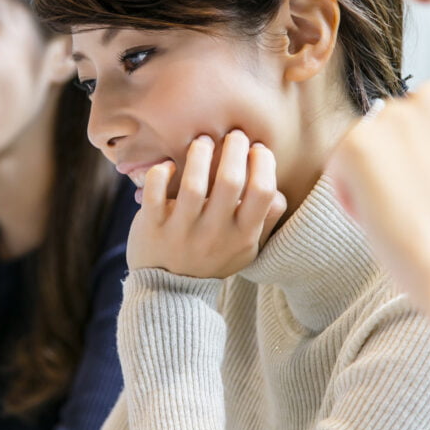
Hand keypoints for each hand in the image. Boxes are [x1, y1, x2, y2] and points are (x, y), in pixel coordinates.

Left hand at [126, 130, 286, 277]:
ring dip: (200, 154)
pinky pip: (155, 192)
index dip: (264, 163)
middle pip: (230, 181)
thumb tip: (277, 191)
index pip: (263, 192)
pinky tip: (168, 166)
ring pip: (193, 184)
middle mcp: (214, 233)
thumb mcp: (245, 248)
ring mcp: (182, 230)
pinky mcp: (152, 226)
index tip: (257, 149)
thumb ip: (264, 221)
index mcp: (242, 236)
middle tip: (233, 135)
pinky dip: (160, 173)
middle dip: (234, 148)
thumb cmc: (212, 259)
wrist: (169, 293)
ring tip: (203, 141)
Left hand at [328, 83, 429, 305]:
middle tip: (414, 203)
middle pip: (404, 125)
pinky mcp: (358, 144)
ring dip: (376, 172)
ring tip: (394, 215)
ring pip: (373, 142)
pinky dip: (348, 188)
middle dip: (404, 158)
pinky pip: (341, 161)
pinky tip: (370, 216)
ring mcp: (394, 118)